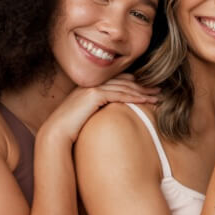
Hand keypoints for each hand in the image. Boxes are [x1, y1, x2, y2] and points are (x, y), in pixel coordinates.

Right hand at [39, 73, 159, 144]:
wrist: (56, 133)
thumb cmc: (71, 130)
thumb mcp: (88, 116)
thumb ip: (100, 110)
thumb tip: (113, 114)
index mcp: (91, 87)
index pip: (118, 81)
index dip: (135, 84)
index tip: (148, 89)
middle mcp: (92, 84)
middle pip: (123, 82)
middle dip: (143, 86)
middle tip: (158, 90)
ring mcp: (92, 87)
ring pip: (124, 87)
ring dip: (142, 92)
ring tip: (156, 97)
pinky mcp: (94, 94)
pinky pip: (118, 94)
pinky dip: (133, 97)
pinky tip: (145, 101)